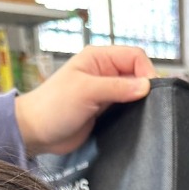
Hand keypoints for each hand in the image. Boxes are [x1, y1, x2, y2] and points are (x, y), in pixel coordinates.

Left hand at [15, 45, 155, 155]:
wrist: (37, 133)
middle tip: (151, 106)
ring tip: (146, 115)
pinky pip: (127, 109)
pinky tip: (138, 122)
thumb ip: (117, 88)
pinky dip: (134, 114)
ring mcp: (106, 93)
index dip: (147, 71)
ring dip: (141, 102)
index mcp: (99, 59)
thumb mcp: (86, 92)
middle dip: (146, 88)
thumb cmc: (54, 107)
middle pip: (137, 74)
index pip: (135, 56)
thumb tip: (146, 86)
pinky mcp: (106, 111)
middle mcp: (105, 73)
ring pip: (134, 92)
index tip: (151, 92)